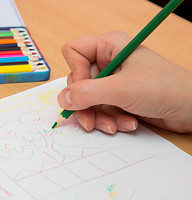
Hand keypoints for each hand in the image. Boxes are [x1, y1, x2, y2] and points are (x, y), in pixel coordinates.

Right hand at [57, 31, 191, 133]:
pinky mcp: (118, 98)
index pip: (73, 52)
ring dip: (99, 116)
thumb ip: (87, 94)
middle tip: (92, 120)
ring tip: (114, 125)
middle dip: (86, 104)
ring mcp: (113, 81)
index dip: (75, 72)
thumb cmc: (164, 88)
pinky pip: (101, 110)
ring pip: (88, 100)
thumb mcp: (121, 90)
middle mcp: (108, 62)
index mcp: (109, 47)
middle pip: (78, 82)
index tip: (85, 90)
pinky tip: (127, 123)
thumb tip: (62, 100)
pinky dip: (110, 120)